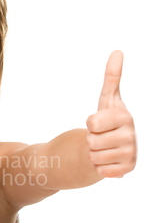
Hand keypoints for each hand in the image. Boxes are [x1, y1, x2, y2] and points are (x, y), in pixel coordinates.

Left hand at [85, 50, 136, 177]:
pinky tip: (107, 161)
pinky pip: (101, 171)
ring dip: (93, 154)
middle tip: (100, 137)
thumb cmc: (106, 122)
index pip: (92, 123)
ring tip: (103, 148)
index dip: (90, 124)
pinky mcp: (127, 169)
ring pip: (94, 157)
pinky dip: (99, 168)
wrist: (110, 146)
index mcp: (125, 116)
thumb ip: (111, 78)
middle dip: (90, 140)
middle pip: (91, 141)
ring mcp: (131, 153)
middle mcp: (131, 135)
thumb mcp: (107, 100)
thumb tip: (117, 51)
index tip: (99, 122)